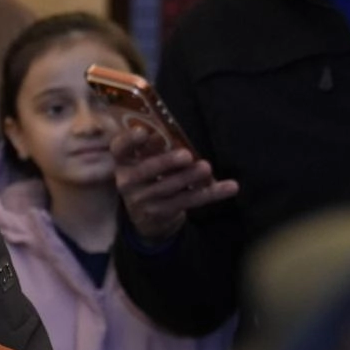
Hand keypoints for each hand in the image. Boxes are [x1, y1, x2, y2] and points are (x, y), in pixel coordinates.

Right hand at [111, 119, 238, 242]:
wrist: (147, 217)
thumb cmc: (152, 177)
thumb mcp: (147, 161)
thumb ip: (157, 149)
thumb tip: (176, 139)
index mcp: (124, 162)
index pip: (120, 149)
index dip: (129, 140)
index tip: (143, 132)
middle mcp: (128, 181)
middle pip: (145, 170)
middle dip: (166, 162)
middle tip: (186, 155)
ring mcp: (142, 199)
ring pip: (168, 187)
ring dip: (189, 177)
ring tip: (206, 168)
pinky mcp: (161, 213)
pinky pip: (188, 201)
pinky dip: (211, 193)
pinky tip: (230, 187)